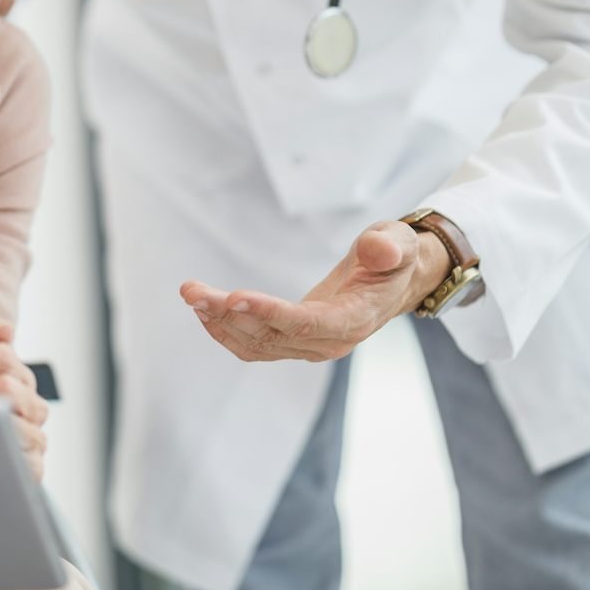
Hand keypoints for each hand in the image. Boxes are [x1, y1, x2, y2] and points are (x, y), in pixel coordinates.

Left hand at [179, 221, 449, 362]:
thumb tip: (378, 249)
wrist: (393, 282)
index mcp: (354, 320)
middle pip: (271, 335)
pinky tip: (203, 310)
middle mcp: (328, 341)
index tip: (233, 296)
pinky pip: (254, 345)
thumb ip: (390, 247)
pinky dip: (225, 330)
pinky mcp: (293, 341)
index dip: (269, 313)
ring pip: (256, 343)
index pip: (306, 324)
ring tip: (190, 294)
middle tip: (192, 290)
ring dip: (218, 322)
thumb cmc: (394, 258)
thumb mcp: (399, 244)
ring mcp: (309, 346)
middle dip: (227, 313)